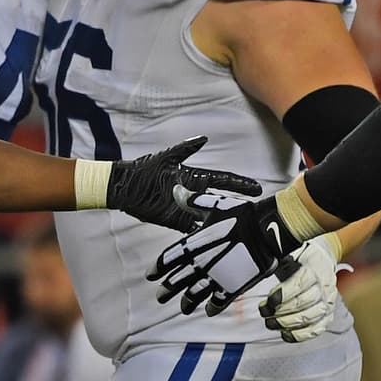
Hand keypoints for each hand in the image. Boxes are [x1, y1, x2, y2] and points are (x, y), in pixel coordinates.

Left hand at [106, 136, 262, 231]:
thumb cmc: (142, 169)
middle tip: (259, 213)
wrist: (122, 187)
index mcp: (193, 178)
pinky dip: (203, 236)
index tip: (256, 188)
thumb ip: (185, 149)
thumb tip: (205, 138)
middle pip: (221, 200)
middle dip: (239, 206)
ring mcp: (186, 209)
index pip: (221, 181)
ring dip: (223, 223)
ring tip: (244, 230)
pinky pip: (193, 230)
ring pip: (210, 217)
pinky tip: (218, 242)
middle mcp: (193, 194)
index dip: (238, 184)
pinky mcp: (175, 221)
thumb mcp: (165, 158)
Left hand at [148, 189, 300, 315]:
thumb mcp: (214, 205)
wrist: (267, 230)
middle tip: (160, 297)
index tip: (150, 275)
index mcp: (193, 244)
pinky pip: (219, 301)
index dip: (158, 268)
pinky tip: (209, 311)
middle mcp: (200, 263)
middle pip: (176, 281)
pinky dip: (213, 307)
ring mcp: (216, 277)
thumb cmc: (241, 215)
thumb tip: (175, 190)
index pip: (168, 259)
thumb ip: (193, 202)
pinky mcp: (233, 286)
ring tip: (183, 308)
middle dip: (167, 290)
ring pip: (194, 295)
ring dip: (186, 303)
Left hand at [260, 237, 348, 342]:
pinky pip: (317, 329)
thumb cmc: (301, 259)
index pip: (301, 284)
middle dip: (281, 311)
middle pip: (304, 303)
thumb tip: (262, 264)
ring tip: (271, 323)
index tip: (270, 300)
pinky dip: (301, 335)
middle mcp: (324, 287)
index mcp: (314, 269)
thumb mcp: (289, 254)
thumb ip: (277, 260)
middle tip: (265, 313)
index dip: (284, 294)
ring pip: (310, 318)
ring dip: (288, 323)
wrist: (322, 261)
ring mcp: (328, 303)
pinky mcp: (328, 316)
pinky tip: (286, 334)